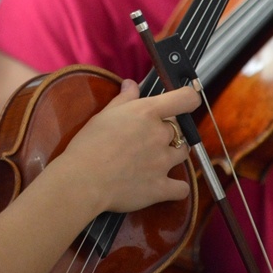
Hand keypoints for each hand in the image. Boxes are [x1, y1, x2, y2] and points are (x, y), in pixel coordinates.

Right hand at [61, 79, 199, 215]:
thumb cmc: (89, 144)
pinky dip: (176, 187)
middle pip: (179, 128)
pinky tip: (165, 184)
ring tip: (154, 159)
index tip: (186, 101)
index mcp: (147, 113)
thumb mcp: (105, 114)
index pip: (185, 99)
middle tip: (146, 138)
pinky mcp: (161, 187)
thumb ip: (125, 98)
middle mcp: (160, 135)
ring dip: (173, 154)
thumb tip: (131, 84)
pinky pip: (181, 188)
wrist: (84, 179)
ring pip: (183, 153)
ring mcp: (163, 162)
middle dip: (166, 131)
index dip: (189, 97)